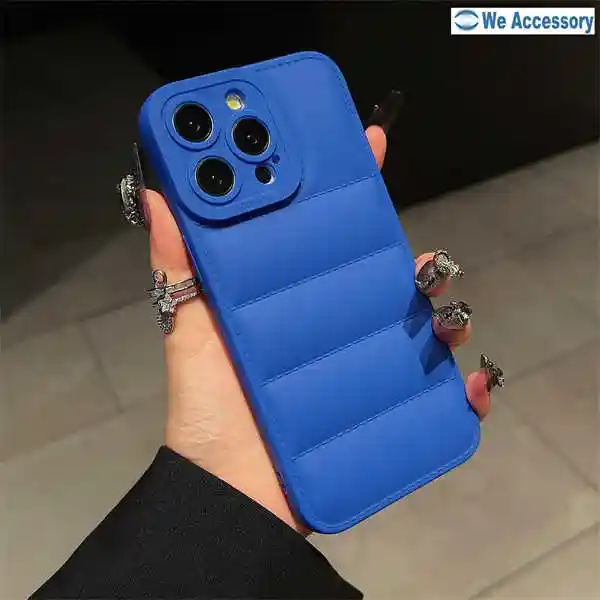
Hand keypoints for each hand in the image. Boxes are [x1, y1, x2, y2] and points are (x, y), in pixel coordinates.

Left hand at [142, 125, 494, 532]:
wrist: (229, 490)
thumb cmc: (210, 405)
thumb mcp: (191, 326)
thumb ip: (178, 264)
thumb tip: (157, 196)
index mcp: (296, 298)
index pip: (330, 233)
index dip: (350, 187)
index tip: (366, 143)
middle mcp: (335, 326)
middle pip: (386, 279)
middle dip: (412, 259)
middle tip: (418, 257)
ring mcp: (364, 368)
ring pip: (421, 328)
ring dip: (444, 315)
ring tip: (439, 314)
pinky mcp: (385, 412)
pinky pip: (439, 397)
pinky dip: (467, 391)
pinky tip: (472, 384)